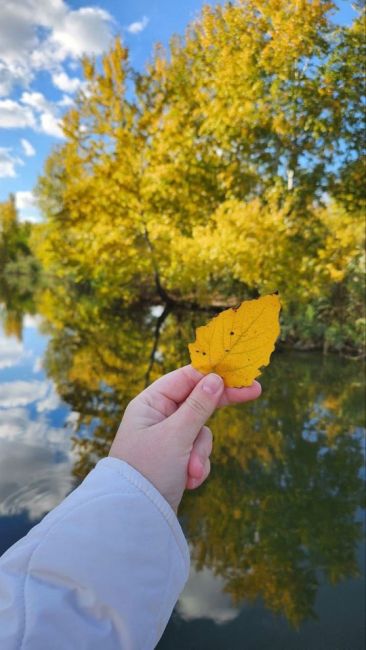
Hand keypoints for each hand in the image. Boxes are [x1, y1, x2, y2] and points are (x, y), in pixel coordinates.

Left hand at [109, 365, 260, 511]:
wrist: (136, 516)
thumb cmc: (149, 469)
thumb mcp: (176, 435)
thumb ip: (198, 406)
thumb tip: (216, 379)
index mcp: (150, 404)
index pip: (185, 378)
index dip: (213, 374)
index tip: (240, 373)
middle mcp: (157, 417)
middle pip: (197, 402)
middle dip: (217, 408)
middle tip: (255, 392)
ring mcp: (167, 438)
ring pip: (201, 432)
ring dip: (200, 453)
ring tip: (190, 471)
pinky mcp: (174, 459)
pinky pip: (197, 452)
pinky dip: (197, 466)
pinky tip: (188, 481)